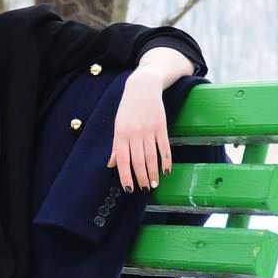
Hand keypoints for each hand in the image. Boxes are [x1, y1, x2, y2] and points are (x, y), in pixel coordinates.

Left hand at [106, 66, 170, 191]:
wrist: (142, 87)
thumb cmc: (128, 109)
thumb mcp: (118, 126)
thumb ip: (116, 146)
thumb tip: (111, 165)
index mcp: (121, 135)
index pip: (123, 160)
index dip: (125, 176)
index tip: (129, 189)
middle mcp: (134, 134)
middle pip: (138, 161)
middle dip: (142, 178)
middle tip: (145, 189)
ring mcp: (148, 130)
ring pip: (152, 157)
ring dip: (153, 173)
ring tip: (154, 184)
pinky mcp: (161, 126)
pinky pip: (164, 147)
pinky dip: (166, 160)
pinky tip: (166, 171)